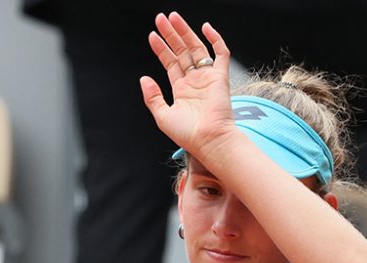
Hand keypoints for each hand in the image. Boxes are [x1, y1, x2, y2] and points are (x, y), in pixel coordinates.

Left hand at [140, 12, 233, 158]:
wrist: (209, 140)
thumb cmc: (188, 134)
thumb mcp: (163, 116)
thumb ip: (153, 97)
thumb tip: (144, 79)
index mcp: (182, 91)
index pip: (170, 63)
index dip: (161, 49)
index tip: (152, 36)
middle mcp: (195, 82)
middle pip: (182, 52)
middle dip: (171, 35)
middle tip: (161, 19)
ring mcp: (208, 78)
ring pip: (197, 48)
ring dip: (185, 32)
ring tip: (173, 18)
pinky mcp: (221, 77)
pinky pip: (221, 53)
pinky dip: (215, 39)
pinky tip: (205, 27)